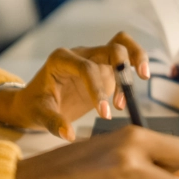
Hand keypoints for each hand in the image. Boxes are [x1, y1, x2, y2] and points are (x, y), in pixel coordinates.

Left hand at [0, 33, 148, 141]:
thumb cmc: (35, 105)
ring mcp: (93, 59)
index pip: (85, 68)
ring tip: (143, 78)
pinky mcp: (103, 69)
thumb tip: (69, 135)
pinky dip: (134, 68)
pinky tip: (129, 95)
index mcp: (60, 60)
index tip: (104, 114)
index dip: (97, 89)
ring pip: (121, 44)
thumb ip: (53, 123)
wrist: (34, 101)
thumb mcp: (38, 115)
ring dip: (136, 58)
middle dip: (124, 64)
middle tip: (132, 87)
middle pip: (110, 47)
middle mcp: (79, 54)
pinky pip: (124, 59)